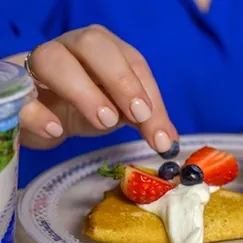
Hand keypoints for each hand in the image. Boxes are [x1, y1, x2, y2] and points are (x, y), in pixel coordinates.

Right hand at [19, 25, 178, 156]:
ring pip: (52, 58)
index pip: (131, 60)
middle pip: (93, 44)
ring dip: (83, 90)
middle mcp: (72, 47)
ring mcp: (39, 63)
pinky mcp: (16, 87)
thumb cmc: (87, 106)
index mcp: (105, 49)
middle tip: (135, 115)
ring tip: (104, 122)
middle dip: (120, 79)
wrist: (44, 116)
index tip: (150, 119)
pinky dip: (38, 111)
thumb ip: (145, 121)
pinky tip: (57, 129)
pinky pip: (21, 92)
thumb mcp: (120, 112)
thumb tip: (168, 141)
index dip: (144, 89)